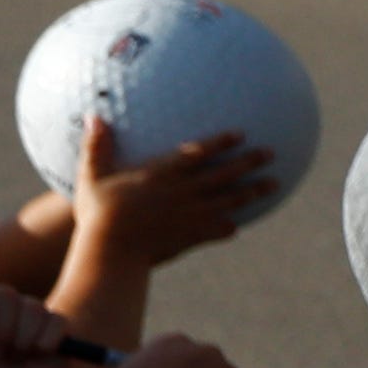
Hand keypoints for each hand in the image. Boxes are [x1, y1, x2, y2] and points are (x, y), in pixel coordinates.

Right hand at [66, 116, 275, 267]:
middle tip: (271, 153)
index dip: (220, 142)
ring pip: (231, 200)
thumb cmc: (98, 213)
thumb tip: (92, 116)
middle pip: (225, 173)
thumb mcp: (93, 176)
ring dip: (254, 191)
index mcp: (163, 173)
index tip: (240, 134)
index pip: (198, 152)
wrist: (112, 251)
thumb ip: (97, 147)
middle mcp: (184, 191)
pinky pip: (218, 231)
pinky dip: (228, 227)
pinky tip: (236, 227)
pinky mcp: (192, 237)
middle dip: (250, 161)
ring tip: (275, 184)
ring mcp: (192, 215)